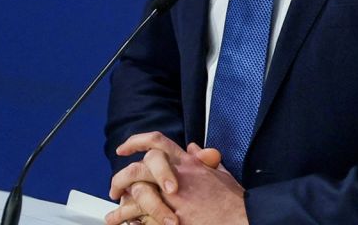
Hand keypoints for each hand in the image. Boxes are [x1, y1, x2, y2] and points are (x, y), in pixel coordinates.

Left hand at [105, 132, 244, 224]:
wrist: (243, 219)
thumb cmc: (234, 202)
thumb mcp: (221, 174)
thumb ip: (204, 160)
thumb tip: (194, 148)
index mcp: (188, 164)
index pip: (156, 142)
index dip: (135, 142)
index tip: (123, 149)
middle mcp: (177, 178)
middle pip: (138, 169)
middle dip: (121, 178)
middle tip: (115, 188)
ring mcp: (173, 200)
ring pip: (137, 197)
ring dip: (122, 208)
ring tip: (113, 216)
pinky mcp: (172, 221)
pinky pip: (145, 220)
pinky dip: (134, 224)